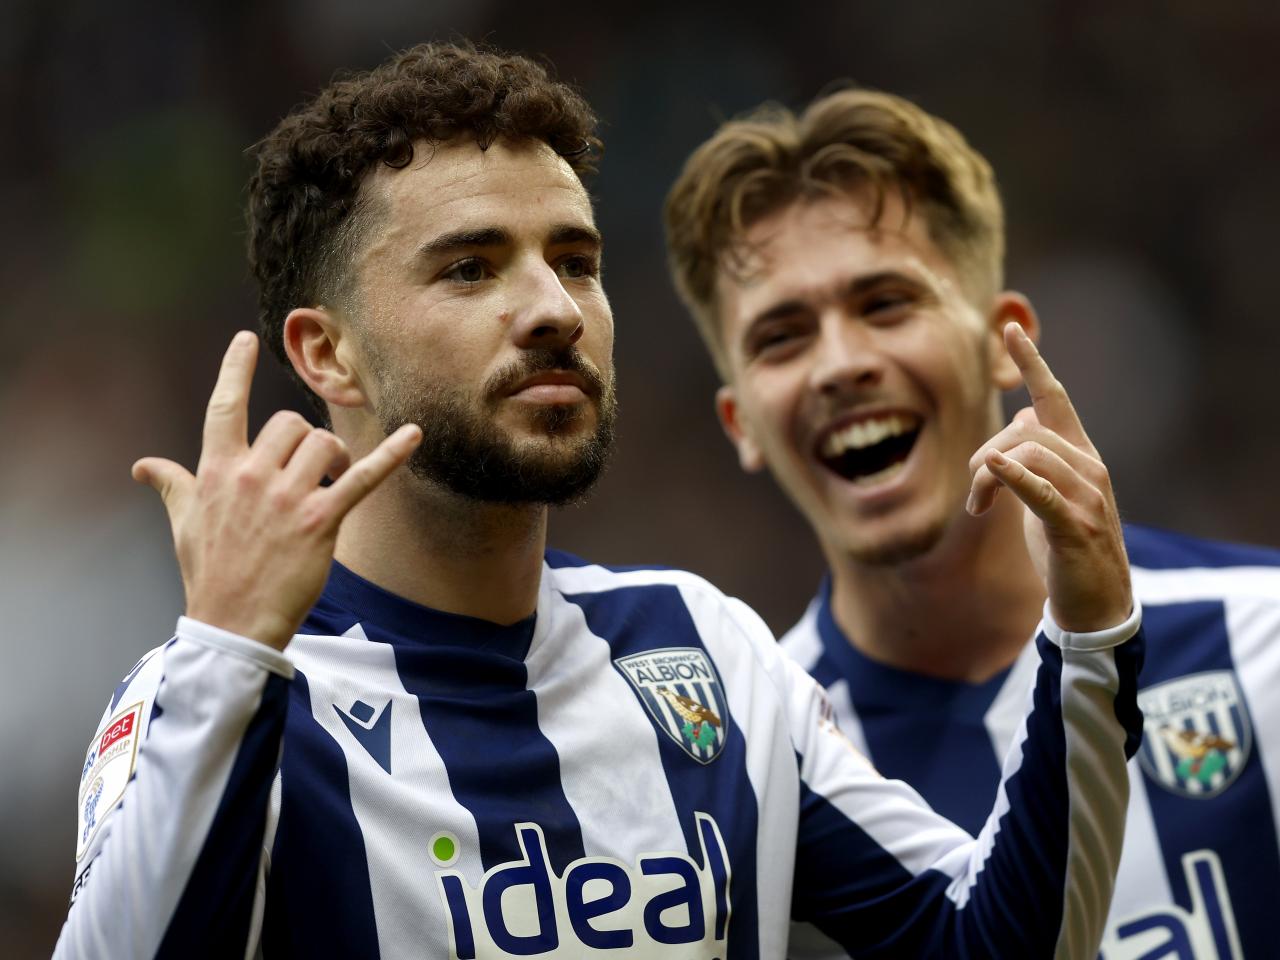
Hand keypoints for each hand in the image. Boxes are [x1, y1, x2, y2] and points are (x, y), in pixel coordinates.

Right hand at [132, 331, 420, 649]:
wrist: (232, 623)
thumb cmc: (210, 572)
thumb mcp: (184, 523)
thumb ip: (172, 485)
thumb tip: (143, 466)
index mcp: (216, 471)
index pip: (224, 407)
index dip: (235, 370)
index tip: (246, 340)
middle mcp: (251, 476)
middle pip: (289, 423)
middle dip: (302, 441)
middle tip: (305, 471)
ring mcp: (288, 497)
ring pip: (323, 442)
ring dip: (332, 457)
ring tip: (328, 483)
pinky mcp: (321, 520)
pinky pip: (363, 477)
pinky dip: (392, 454)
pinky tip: (415, 435)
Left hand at [966, 323, 1130, 632]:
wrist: (1096, 604)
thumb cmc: (1066, 547)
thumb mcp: (1048, 493)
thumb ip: (1038, 456)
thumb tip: (1024, 416)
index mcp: (1080, 455)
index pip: (1054, 397)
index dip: (1032, 363)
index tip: (1009, 329)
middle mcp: (1089, 467)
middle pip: (1024, 432)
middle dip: (985, 456)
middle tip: (973, 497)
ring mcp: (1086, 496)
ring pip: (1026, 456)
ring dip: (985, 479)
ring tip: (976, 508)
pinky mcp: (1074, 527)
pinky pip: (1040, 492)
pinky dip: (1014, 477)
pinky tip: (992, 470)